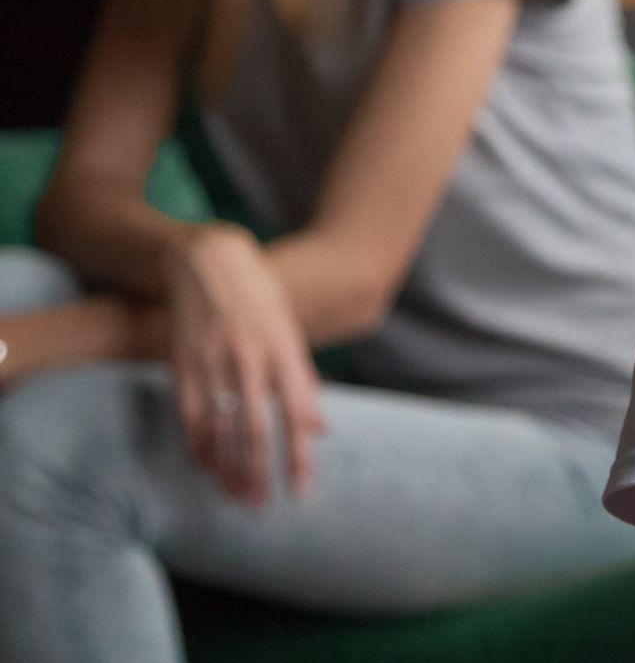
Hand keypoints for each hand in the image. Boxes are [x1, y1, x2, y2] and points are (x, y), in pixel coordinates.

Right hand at [164, 225, 326, 504]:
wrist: (210, 260)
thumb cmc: (261, 300)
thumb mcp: (292, 334)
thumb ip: (303, 383)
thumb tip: (320, 429)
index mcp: (284, 352)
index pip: (295, 415)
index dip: (298, 457)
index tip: (301, 492)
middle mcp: (250, 359)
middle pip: (255, 429)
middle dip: (259, 472)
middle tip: (262, 506)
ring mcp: (213, 361)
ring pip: (219, 427)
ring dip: (226, 468)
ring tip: (235, 496)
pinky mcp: (183, 363)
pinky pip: (189, 414)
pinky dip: (198, 445)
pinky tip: (206, 466)